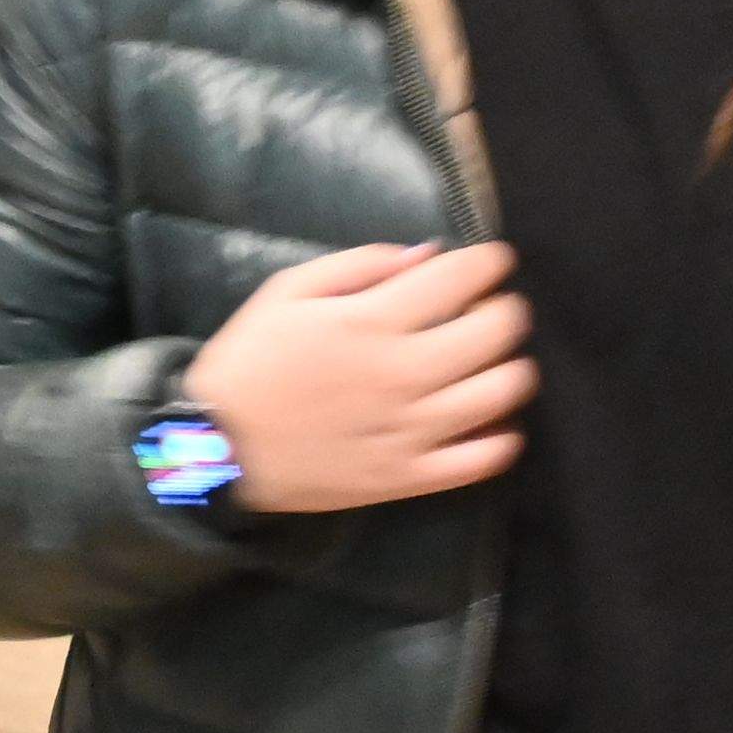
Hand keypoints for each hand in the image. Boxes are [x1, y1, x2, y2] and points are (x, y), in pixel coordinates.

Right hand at [185, 241, 531, 511]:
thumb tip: (427, 255)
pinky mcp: (407, 477)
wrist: (218, 447)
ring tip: (500, 361)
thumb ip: (360, 265)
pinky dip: (502, 439)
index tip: (494, 260)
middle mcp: (401, 375)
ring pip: (500, 394)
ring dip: (514, 368)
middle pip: (494, 333)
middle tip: (496, 306)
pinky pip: (480, 461)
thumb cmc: (251, 361)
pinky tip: (494, 422)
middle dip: (508, 309)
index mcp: (370, 322)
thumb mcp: (288, 291)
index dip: (490, 262)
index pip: (460, 279)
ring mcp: (409, 431)